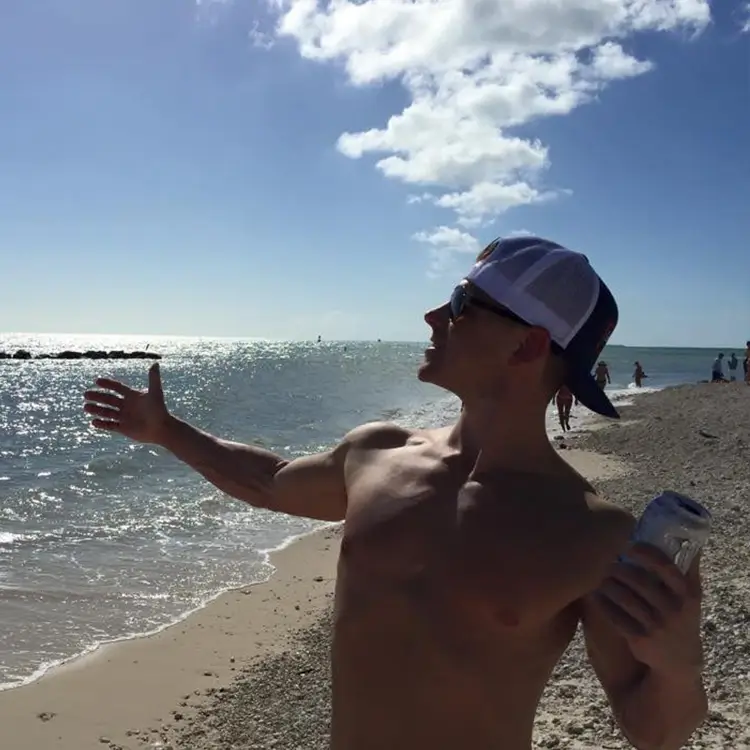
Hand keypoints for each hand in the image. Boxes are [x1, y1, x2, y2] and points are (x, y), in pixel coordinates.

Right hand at [84, 363, 170, 443]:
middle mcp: (127, 406)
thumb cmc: (160, 410)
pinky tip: (93, 422)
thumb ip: (154, 379)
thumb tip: (156, 363)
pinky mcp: (124, 428)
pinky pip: (110, 426)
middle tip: (86, 394)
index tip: (97, 381)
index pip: (118, 388)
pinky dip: (102, 424)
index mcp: (133, 396)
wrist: (162, 429)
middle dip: (97, 397)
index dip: (108, 384)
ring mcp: (125, 417)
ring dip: (96, 410)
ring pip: (107, 413)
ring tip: (85, 407)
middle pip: (109, 400)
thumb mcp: (155, 393)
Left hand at [591, 543, 702, 676]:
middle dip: (617, 567)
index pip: (665, 565)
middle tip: (602, 558)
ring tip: (596, 573)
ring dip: (606, 582)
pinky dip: (602, 602)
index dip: (643, 552)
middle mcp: (674, 609)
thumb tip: (685, 535)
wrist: (680, 661)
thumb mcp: (691, 595)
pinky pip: (615, 616)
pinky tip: (594, 593)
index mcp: (687, 593)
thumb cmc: (681, 616)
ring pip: (624, 597)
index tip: (626, 543)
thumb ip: (688, 566)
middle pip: (638, 580)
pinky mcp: (640, 640)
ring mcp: (657, 626)